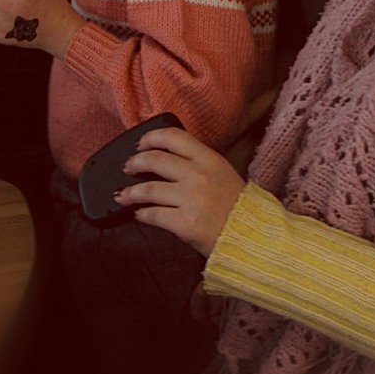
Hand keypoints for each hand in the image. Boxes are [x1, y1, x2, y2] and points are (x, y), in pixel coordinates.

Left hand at [116, 127, 244, 256]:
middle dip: (135, 162)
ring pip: (148, 189)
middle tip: (128, 167)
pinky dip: (141, 214)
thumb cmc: (239, 206)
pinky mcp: (185, 223)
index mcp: (209, 159)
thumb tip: (168, 159)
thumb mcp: (223, 173)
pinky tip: (139, 214)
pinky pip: (153, 215)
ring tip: (122, 195)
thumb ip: (198, 164)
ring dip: (130, 192)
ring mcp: (191, 199)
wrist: (253, 236)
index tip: (141, 143)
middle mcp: (198, 175)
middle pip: (155, 159)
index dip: (151, 137)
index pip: (174, 137)